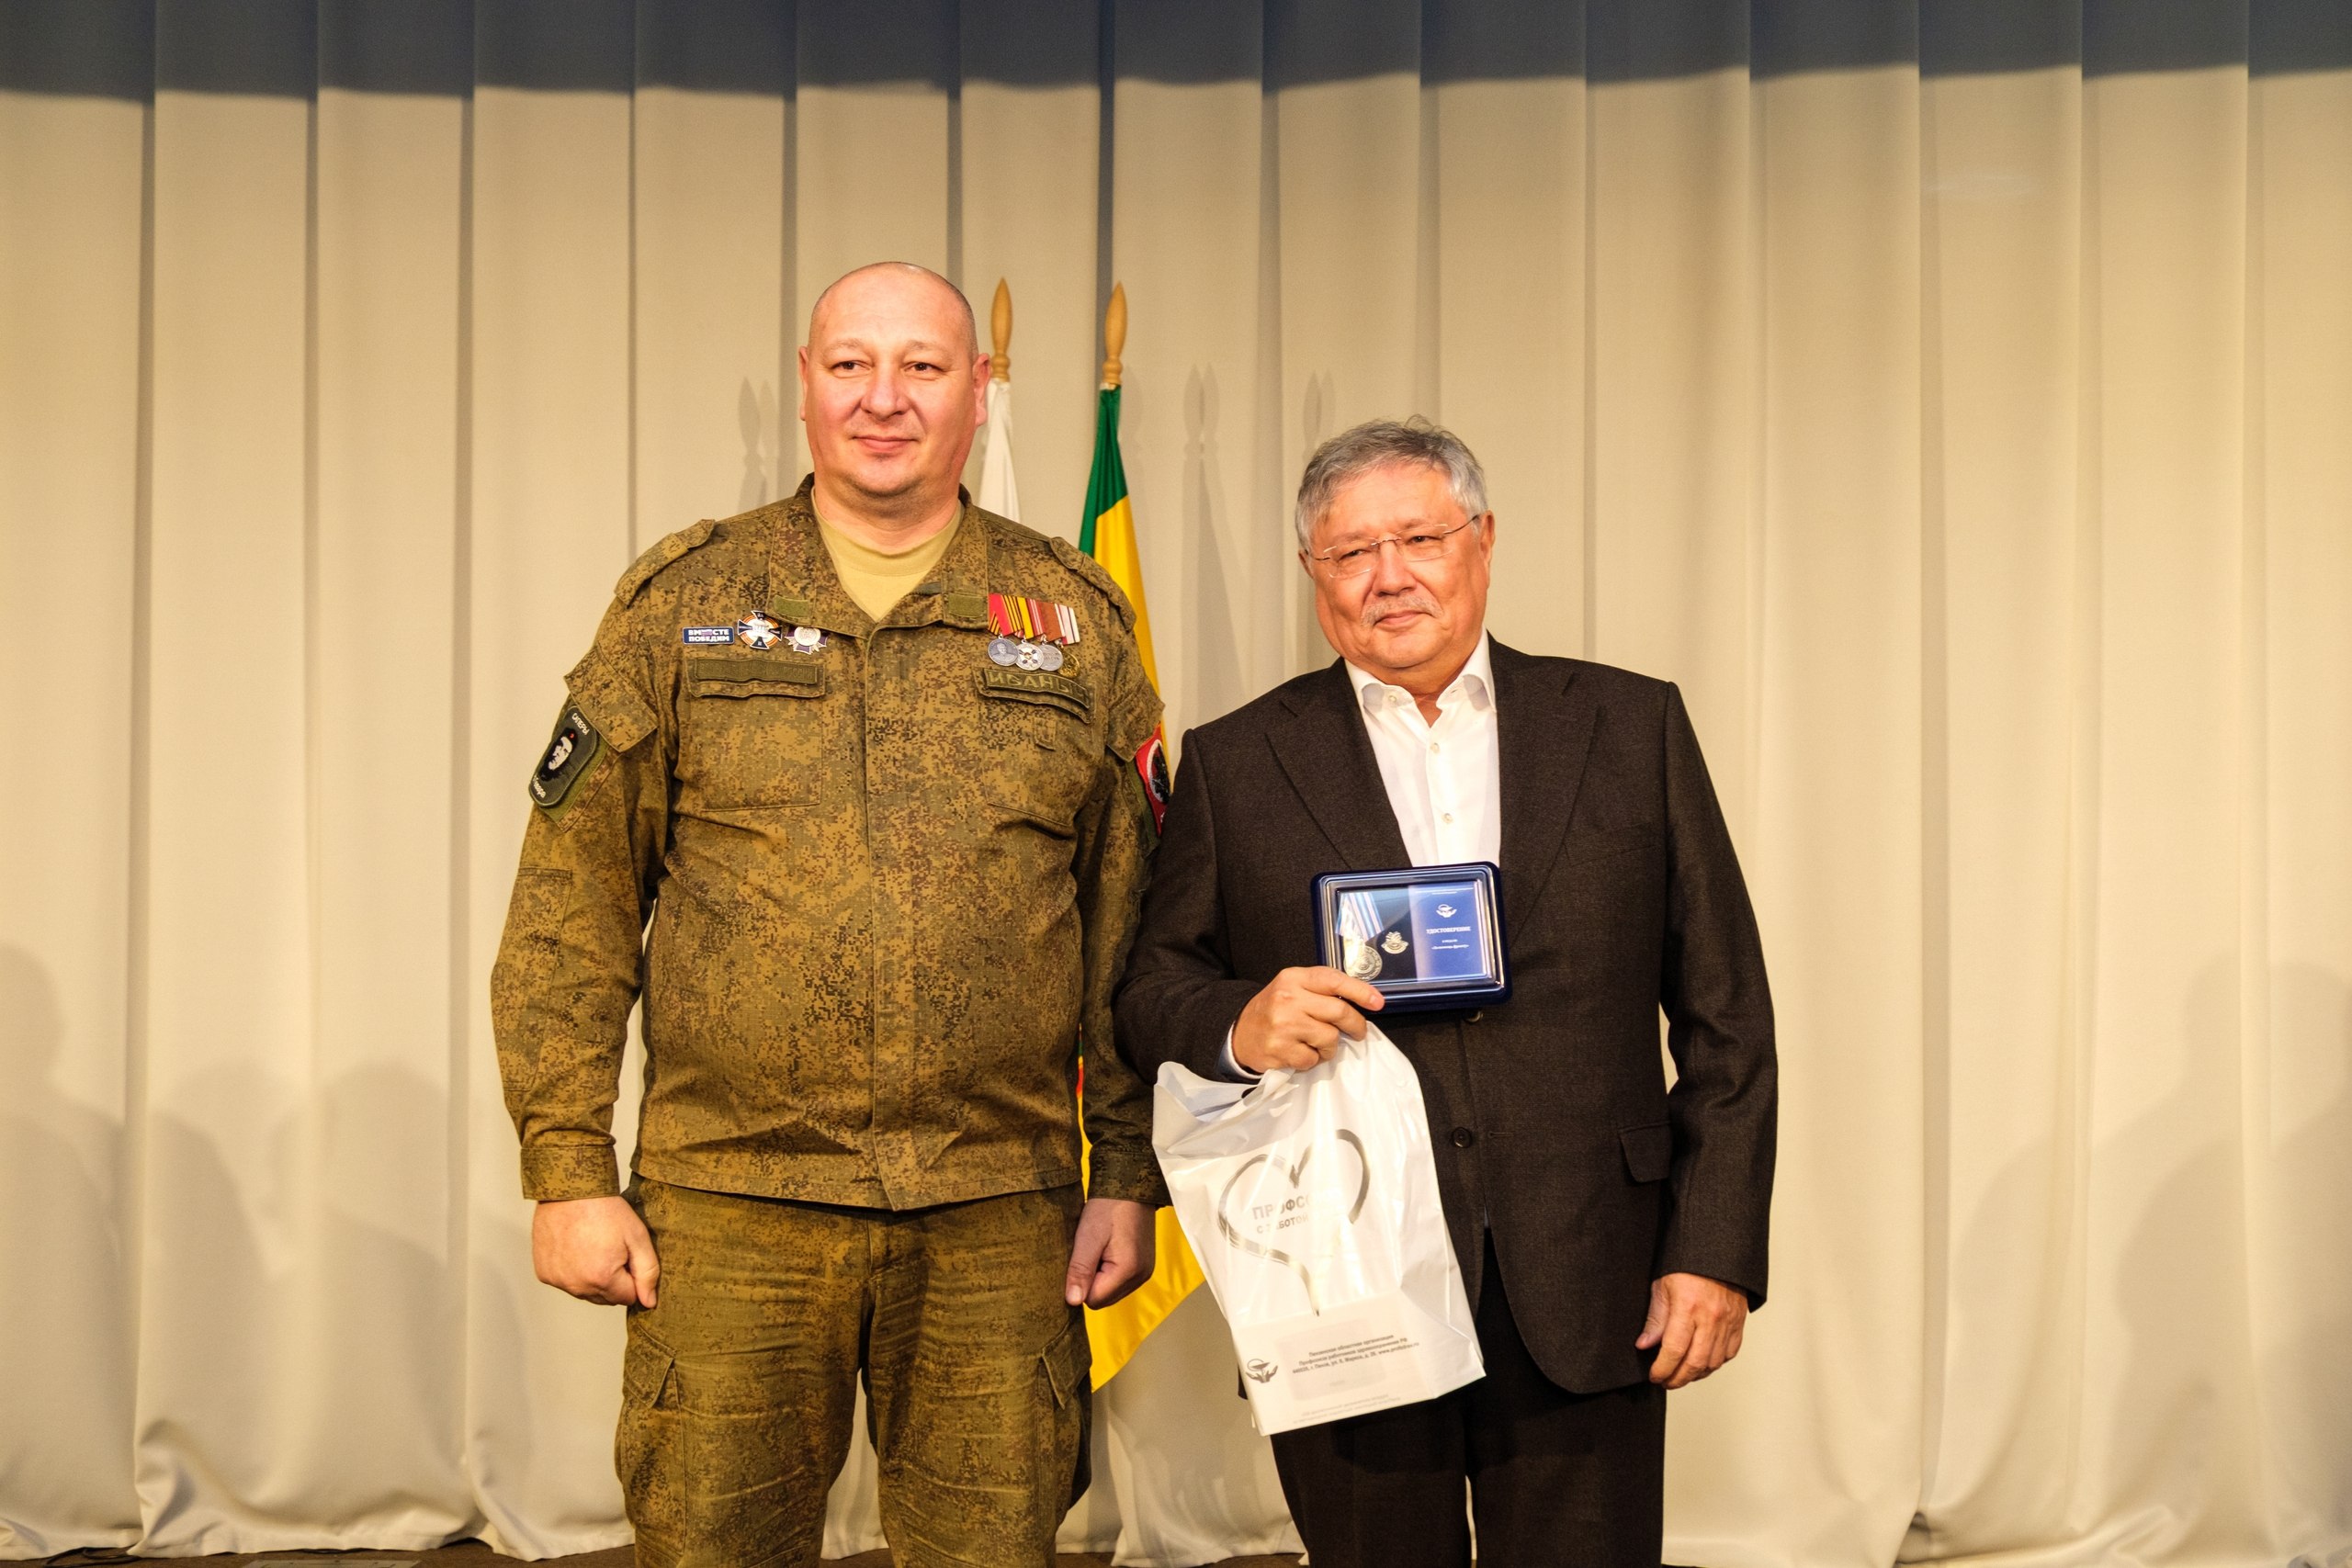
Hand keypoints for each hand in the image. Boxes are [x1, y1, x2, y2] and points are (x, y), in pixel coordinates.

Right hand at [533, 1195, 659, 1307]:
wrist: (570, 1190)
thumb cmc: (604, 1210)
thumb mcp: (637, 1237)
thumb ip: (648, 1273)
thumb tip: (649, 1302)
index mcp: (602, 1279)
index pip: (628, 1297)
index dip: (632, 1276)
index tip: (626, 1254)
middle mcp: (576, 1286)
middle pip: (606, 1298)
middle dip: (613, 1280)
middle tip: (610, 1249)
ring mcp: (558, 1281)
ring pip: (585, 1292)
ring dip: (592, 1278)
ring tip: (592, 1247)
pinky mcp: (544, 1274)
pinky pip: (566, 1283)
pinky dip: (573, 1272)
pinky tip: (576, 1249)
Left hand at [1065, 1198, 1155, 1307]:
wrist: (1130, 1185)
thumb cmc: (1107, 1207)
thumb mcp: (1087, 1237)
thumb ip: (1080, 1271)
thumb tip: (1072, 1302)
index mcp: (1128, 1271)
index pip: (1093, 1300)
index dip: (1080, 1282)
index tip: (1080, 1257)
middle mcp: (1141, 1277)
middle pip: (1104, 1299)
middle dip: (1091, 1281)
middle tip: (1090, 1251)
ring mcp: (1145, 1272)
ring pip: (1111, 1291)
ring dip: (1099, 1276)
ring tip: (1099, 1248)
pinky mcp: (1143, 1266)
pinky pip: (1119, 1281)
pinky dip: (1109, 1270)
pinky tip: (1107, 1249)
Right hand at [1232, 966, 1385, 1073]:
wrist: (1240, 1033)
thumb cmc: (1274, 1009)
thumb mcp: (1292, 988)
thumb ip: (1321, 990)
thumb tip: (1362, 1000)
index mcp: (1294, 978)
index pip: (1333, 980)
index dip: (1360, 991)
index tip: (1378, 1002)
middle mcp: (1288, 999)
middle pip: (1339, 1012)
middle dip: (1356, 1025)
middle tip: (1358, 1032)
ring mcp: (1283, 1025)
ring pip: (1330, 1039)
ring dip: (1330, 1047)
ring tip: (1318, 1044)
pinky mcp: (1280, 1050)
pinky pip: (1313, 1059)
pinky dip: (1313, 1060)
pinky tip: (1301, 1052)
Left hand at [1637, 1271, 1746, 1388]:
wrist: (1718, 1252)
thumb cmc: (1687, 1265)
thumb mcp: (1662, 1286)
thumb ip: (1655, 1319)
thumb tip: (1644, 1345)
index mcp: (1688, 1307)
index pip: (1674, 1350)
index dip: (1662, 1369)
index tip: (1654, 1376)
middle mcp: (1711, 1318)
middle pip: (1695, 1363)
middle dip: (1677, 1379)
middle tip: (1665, 1382)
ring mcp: (1728, 1322)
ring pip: (1713, 1362)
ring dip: (1695, 1375)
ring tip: (1681, 1375)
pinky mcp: (1739, 1323)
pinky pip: (1729, 1354)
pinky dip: (1714, 1364)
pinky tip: (1702, 1363)